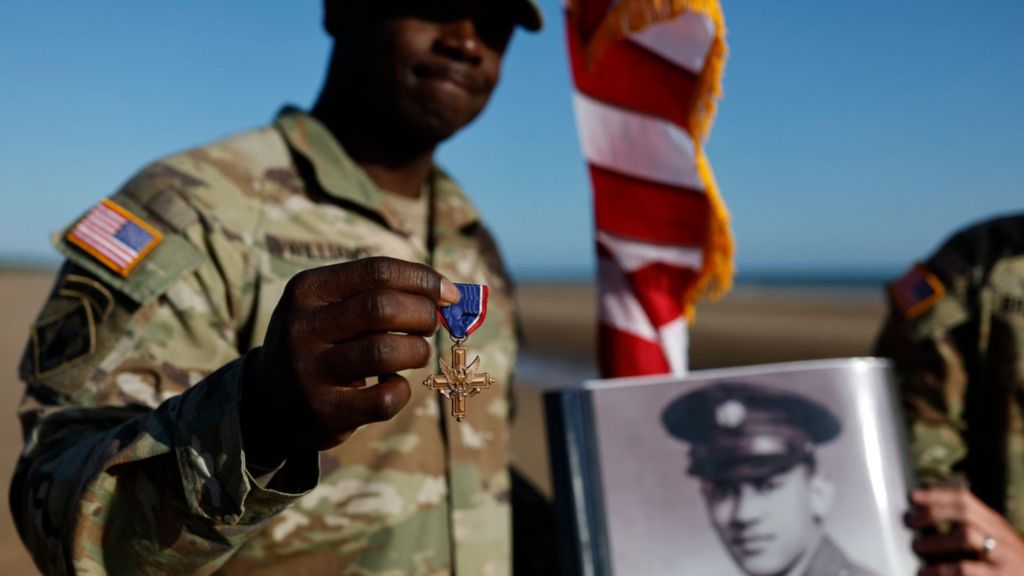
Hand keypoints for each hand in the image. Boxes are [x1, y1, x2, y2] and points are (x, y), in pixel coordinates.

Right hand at [241, 257, 459, 465]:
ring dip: (417, 351)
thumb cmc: (322, 340)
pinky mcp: (325, 413)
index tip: (448, 293)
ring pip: (386, 352)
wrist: (269, 400)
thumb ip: (381, 292)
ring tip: (415, 352)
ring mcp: (309, 373)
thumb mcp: (331, 305)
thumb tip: (448, 293)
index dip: (422, 279)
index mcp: (306, 290)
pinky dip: (403, 389)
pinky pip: (386, 398)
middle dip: (422, 314)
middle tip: (430, 324)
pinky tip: (393, 384)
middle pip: (382, 308)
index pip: (376, 271)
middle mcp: (301, 328)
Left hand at [906, 487, 1023, 574]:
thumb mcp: (992, 544)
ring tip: (917, 546)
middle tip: (909, 521)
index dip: (936, 495)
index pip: (964, 500)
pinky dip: (941, 569)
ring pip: (966, 536)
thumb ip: (966, 531)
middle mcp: (1000, 536)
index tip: (912, 496)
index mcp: (994, 525)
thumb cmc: (1004, 566)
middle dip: (932, 513)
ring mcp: (1002, 557)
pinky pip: (965, 569)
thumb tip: (923, 522)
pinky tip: (925, 572)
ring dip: (936, 539)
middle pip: (964, 512)